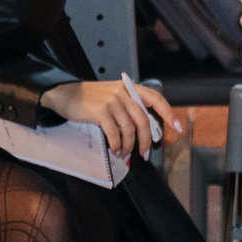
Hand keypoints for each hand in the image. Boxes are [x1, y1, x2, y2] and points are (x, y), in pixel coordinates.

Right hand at [40, 80, 182, 163]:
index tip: (177, 127)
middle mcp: (123, 92)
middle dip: (146, 141)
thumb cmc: (88, 98)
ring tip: (124, 154)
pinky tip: (115, 149)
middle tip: (144, 154)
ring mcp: (112, 101)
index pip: (155, 98)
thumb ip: (127, 107)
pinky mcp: (101, 111)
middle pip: (143, 120)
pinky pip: (115, 133)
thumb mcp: (111, 97)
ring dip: (128, 146)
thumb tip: (143, 130)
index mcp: (128, 88)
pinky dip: (117, 145)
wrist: (64, 94)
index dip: (168, 113)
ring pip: (129, 130)